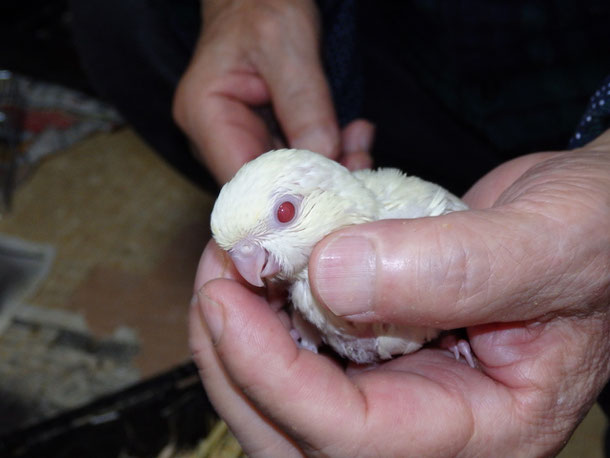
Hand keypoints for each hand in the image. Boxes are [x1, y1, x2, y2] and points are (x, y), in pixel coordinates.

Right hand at [173, 0, 373, 183]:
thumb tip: (325, 157)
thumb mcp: (285, 43)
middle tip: (361, 163)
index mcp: (205, 116)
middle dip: (318, 181)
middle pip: (266, 186)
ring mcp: (243, 141)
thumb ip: (304, 101)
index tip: (331, 193)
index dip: (284, 198)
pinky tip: (355, 138)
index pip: (241, 181)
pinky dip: (332, 154)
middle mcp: (218, 139)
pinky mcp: (267, 141)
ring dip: (331, 167)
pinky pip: (301, 161)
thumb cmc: (261, 7)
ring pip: (289, 178)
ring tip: (362, 143)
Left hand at [189, 130, 609, 455]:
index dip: (272, 374)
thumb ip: (457, 266)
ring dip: (239, 330)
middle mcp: (431, 422)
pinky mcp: (380, 347)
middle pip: (297, 434)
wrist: (591, 218)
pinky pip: (304, 345)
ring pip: (287, 394)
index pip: (352, 438)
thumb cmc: (597, 231)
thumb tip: (330, 278)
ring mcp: (401, 386)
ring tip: (228, 260)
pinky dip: (269, 305)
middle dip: (235, 359)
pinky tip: (266, 254)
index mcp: (484, 430)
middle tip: (214, 277)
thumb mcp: (550, 241)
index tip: (224, 298)